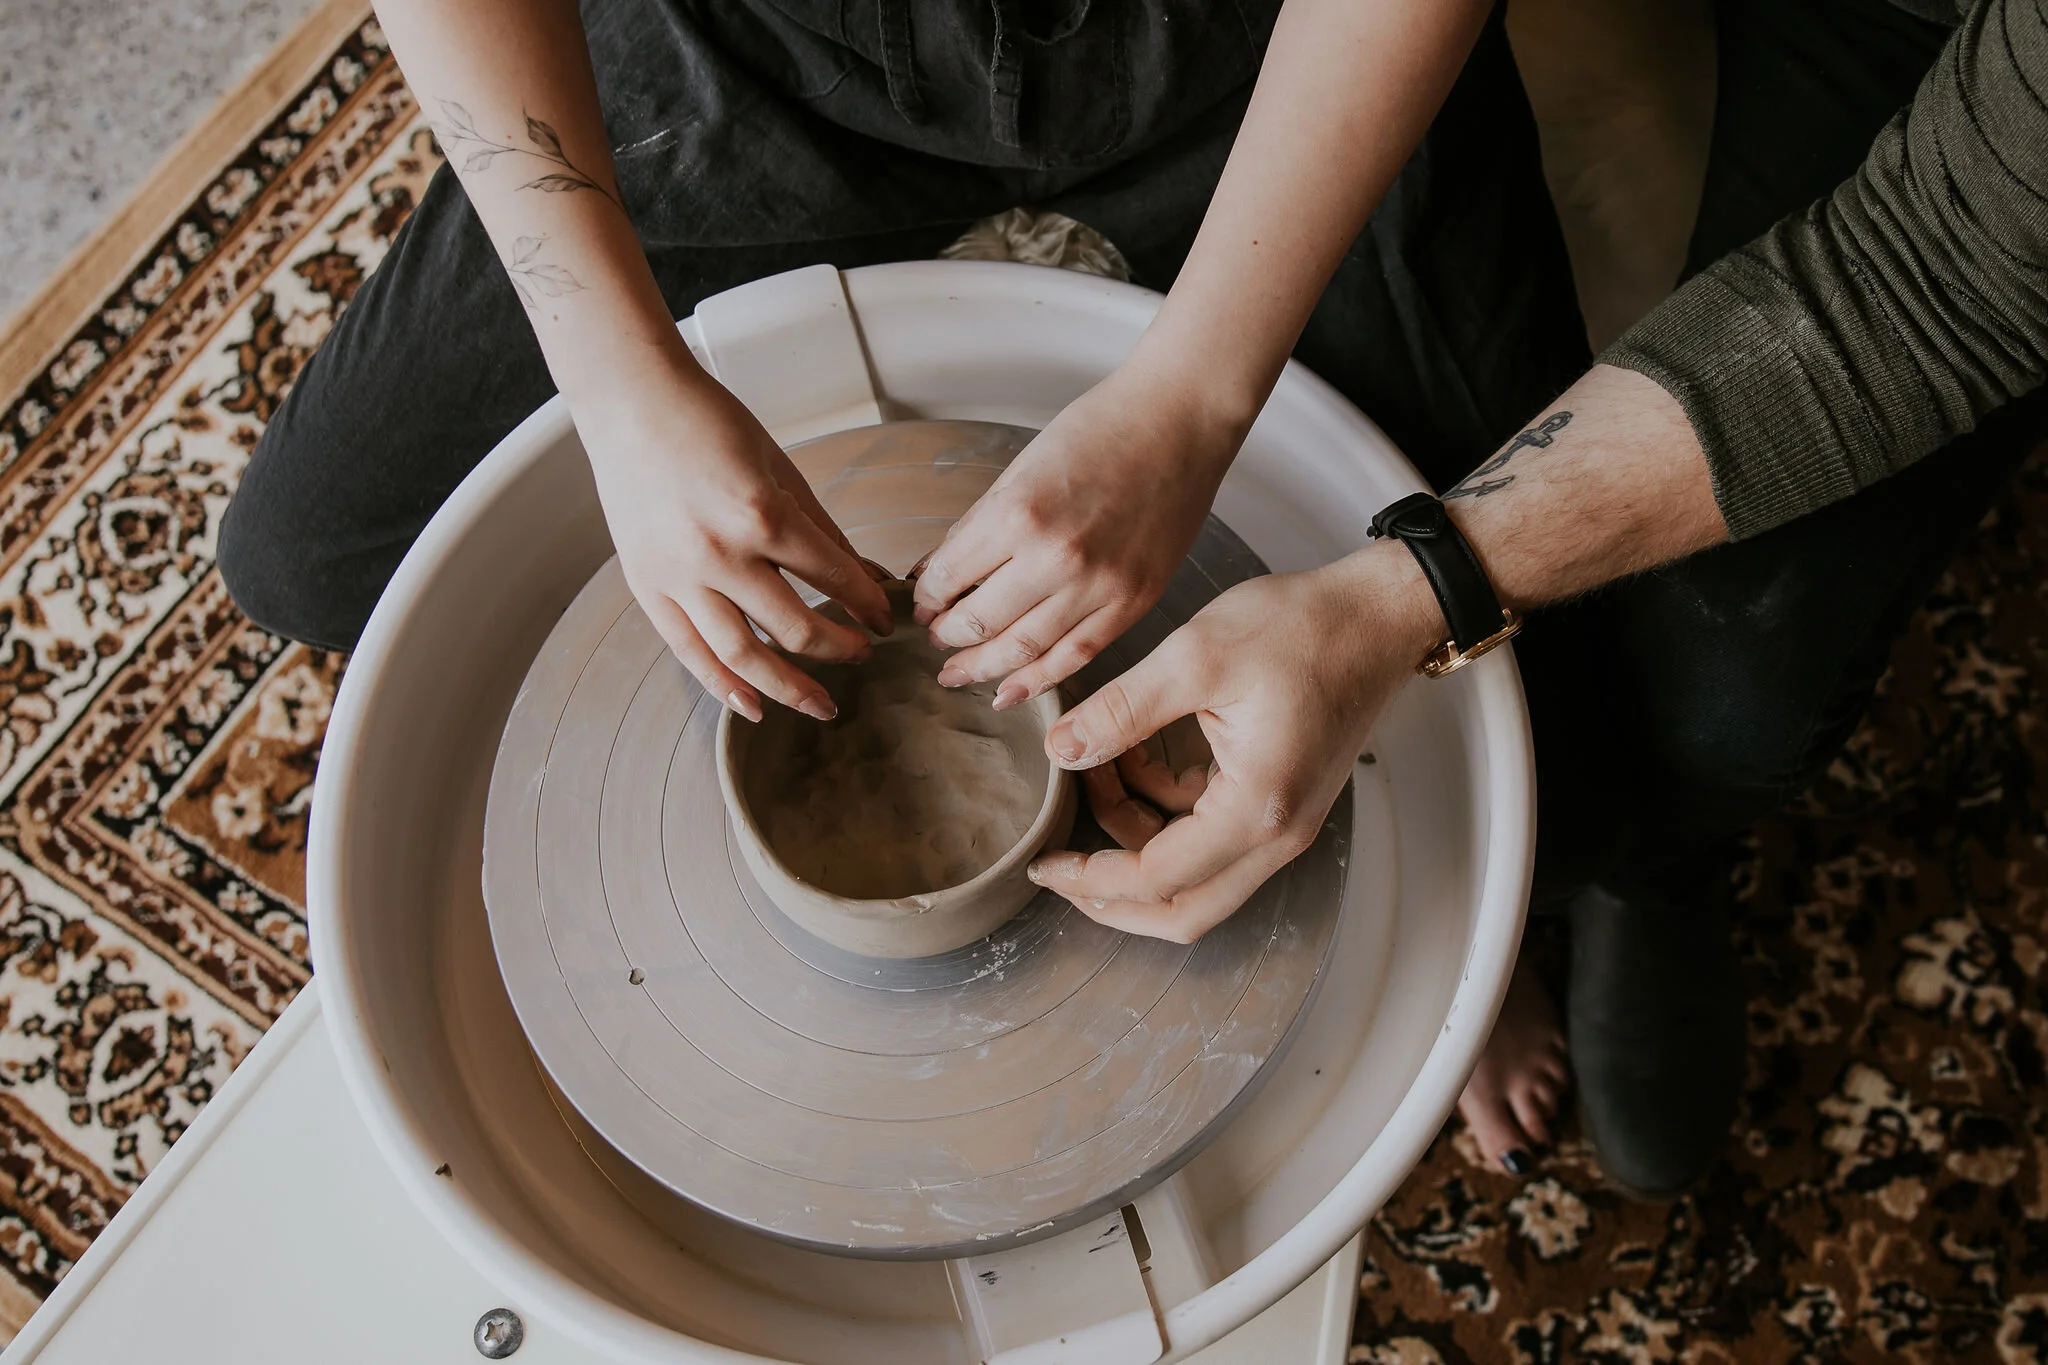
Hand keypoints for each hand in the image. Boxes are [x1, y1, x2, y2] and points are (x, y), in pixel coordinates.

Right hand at [574, 347, 891, 720]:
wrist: (631, 404)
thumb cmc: (708, 424)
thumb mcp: (780, 469)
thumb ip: (822, 529)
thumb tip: (867, 574)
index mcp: (762, 516)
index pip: (833, 578)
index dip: (867, 606)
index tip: (884, 621)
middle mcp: (720, 555)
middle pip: (795, 628)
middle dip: (840, 649)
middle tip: (863, 656)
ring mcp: (679, 577)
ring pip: (742, 656)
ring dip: (788, 687)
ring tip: (821, 704)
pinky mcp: (647, 587)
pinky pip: (689, 651)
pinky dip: (723, 686)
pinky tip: (753, 706)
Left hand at [911, 363, 1243, 708]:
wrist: (1180, 422)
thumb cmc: (1102, 429)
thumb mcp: (1021, 467)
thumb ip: (979, 526)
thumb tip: (936, 571)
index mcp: (1018, 514)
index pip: (949, 576)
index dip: (926, 597)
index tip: (922, 603)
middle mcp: (1056, 558)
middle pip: (980, 622)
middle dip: (947, 636)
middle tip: (935, 639)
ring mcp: (1100, 586)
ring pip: (1024, 650)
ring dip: (983, 666)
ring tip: (958, 672)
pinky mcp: (1133, 602)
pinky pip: (1076, 655)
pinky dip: (1038, 680)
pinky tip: (1008, 691)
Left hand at [1026, 545, 1443, 941]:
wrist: (1377, 613)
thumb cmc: (1304, 628)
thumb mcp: (1196, 657)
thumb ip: (1121, 710)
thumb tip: (1061, 751)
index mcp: (1257, 808)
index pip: (1159, 880)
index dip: (1091, 878)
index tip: (1043, 863)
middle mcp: (1277, 834)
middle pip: (1184, 909)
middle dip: (1112, 895)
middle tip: (1058, 866)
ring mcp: (1282, 821)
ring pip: (1193, 873)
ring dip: (1134, 835)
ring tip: (1095, 764)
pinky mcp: (1279, 800)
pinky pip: (1209, 834)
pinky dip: (1163, 809)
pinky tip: (1134, 754)